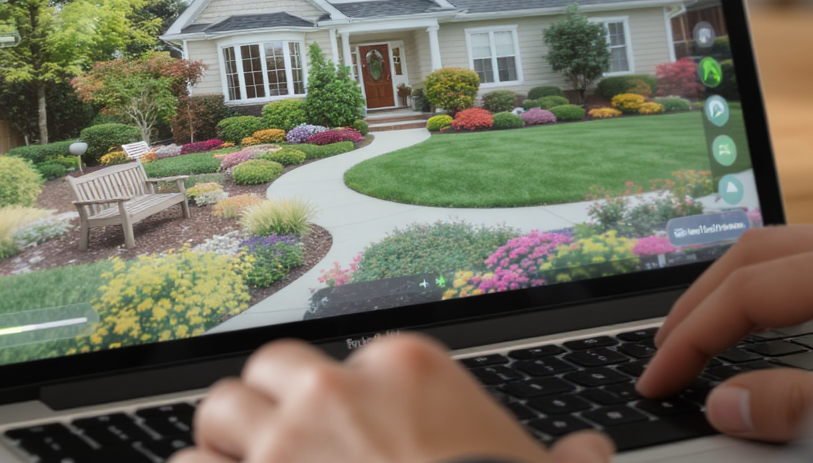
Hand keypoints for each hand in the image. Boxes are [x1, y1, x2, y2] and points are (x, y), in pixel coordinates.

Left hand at [175, 334, 612, 462]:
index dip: (336, 403)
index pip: (344, 360)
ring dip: (224, 442)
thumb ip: (566, 461)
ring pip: (220, 410)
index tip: (345, 435)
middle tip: (280, 442)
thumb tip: (591, 455)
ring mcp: (287, 439)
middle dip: (270, 407)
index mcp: (407, 369)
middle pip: (271, 371)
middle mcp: (337, 390)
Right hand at [637, 217, 812, 442]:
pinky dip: (799, 305)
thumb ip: (796, 407)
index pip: (748, 292)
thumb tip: (725, 402)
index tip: (657, 379)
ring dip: (748, 296)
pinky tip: (800, 346)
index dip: (690, 336)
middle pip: (761, 252)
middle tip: (666, 350)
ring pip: (800, 254)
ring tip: (712, 339)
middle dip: (703, 301)